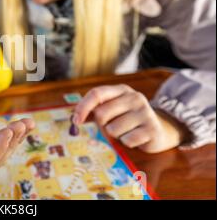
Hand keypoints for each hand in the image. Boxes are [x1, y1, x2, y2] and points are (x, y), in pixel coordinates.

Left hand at [73, 85, 189, 153]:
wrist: (159, 130)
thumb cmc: (128, 120)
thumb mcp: (113, 109)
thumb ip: (94, 110)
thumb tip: (73, 118)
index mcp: (122, 90)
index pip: (97, 93)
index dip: (83, 107)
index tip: (75, 121)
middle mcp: (134, 98)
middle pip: (102, 114)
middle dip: (101, 125)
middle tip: (110, 127)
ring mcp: (145, 112)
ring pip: (112, 129)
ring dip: (115, 136)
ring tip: (125, 132)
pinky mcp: (152, 129)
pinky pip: (126, 140)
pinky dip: (126, 143)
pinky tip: (135, 137)